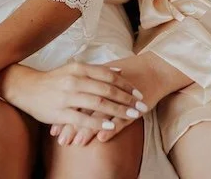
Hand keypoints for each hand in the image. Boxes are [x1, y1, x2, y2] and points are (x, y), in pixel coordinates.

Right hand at [5, 62, 144, 131]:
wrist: (25, 89)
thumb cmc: (53, 80)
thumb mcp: (73, 69)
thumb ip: (96, 70)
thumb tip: (120, 70)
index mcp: (79, 69)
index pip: (108, 76)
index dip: (126, 85)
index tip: (139, 93)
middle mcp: (74, 80)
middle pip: (107, 90)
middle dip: (127, 99)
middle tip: (142, 107)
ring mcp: (67, 96)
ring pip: (98, 104)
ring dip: (118, 111)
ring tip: (133, 116)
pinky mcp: (60, 112)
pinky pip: (83, 119)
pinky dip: (98, 123)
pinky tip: (111, 126)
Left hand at [51, 53, 187, 145]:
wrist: (155, 68)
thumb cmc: (129, 70)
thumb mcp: (106, 72)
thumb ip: (91, 81)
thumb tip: (73, 92)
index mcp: (97, 78)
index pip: (77, 98)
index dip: (66, 112)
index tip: (55, 128)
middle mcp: (106, 87)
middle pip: (85, 107)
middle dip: (72, 125)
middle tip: (61, 139)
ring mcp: (121, 97)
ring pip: (101, 115)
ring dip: (87, 130)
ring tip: (76, 142)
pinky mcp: (134, 106)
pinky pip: (121, 119)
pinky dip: (110, 128)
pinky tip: (101, 138)